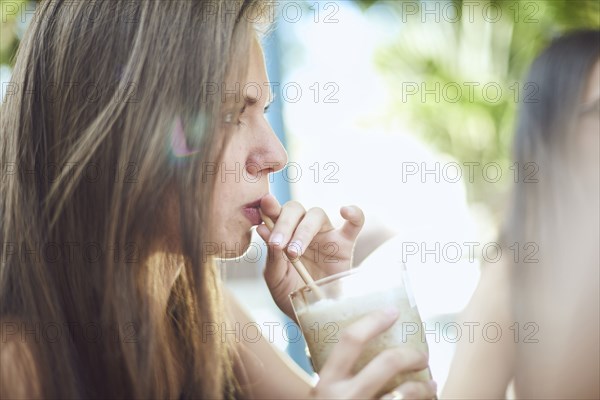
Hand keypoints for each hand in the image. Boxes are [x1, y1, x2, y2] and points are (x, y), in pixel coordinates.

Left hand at [256, 194, 363, 319]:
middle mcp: (303, 229)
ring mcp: (326, 234)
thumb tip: (262, 229)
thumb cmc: (292, 295)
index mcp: (284, 234)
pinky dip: (354, 214)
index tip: (265, 206)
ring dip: (303, 230)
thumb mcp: (276, 278)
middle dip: (284, 224)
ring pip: (317, 214)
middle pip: (295, 209)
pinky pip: (355, 223)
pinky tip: (345, 211)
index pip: (276, 212)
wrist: (313, 315)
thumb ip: (272, 255)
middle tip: (278, 245)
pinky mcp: (345, 244)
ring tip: (294, 252)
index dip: (271, 206)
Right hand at [310, 309, 436, 398]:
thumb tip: (364, 345)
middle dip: (412, 355)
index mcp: (326, 382)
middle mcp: (344, 397)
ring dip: (425, 386)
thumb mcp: (322, 395)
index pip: (350, 340)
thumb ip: (337, 376)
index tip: (393, 312)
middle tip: (422, 355)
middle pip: (388, 362)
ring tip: (431, 385)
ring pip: (406, 393)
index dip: (374, 321)